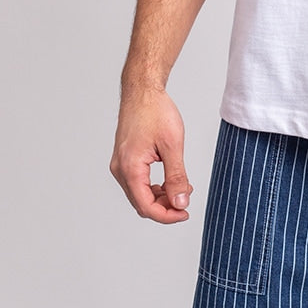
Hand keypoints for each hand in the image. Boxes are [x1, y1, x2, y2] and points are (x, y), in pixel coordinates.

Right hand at [110, 89, 192, 223]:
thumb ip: (177, 176)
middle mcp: (120, 170)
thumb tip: (180, 202)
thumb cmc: (156, 111)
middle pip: (141, 203)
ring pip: (139, 194)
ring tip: (182, 187)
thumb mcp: (172, 145)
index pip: (146, 206)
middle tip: (187, 200)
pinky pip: (137, 182)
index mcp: (130, 168)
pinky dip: (153, 186)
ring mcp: (120, 165)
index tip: (185, 213)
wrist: (142, 91)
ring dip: (160, 197)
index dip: (167, 216)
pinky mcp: (124, 159)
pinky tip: (170, 180)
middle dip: (165, 207)